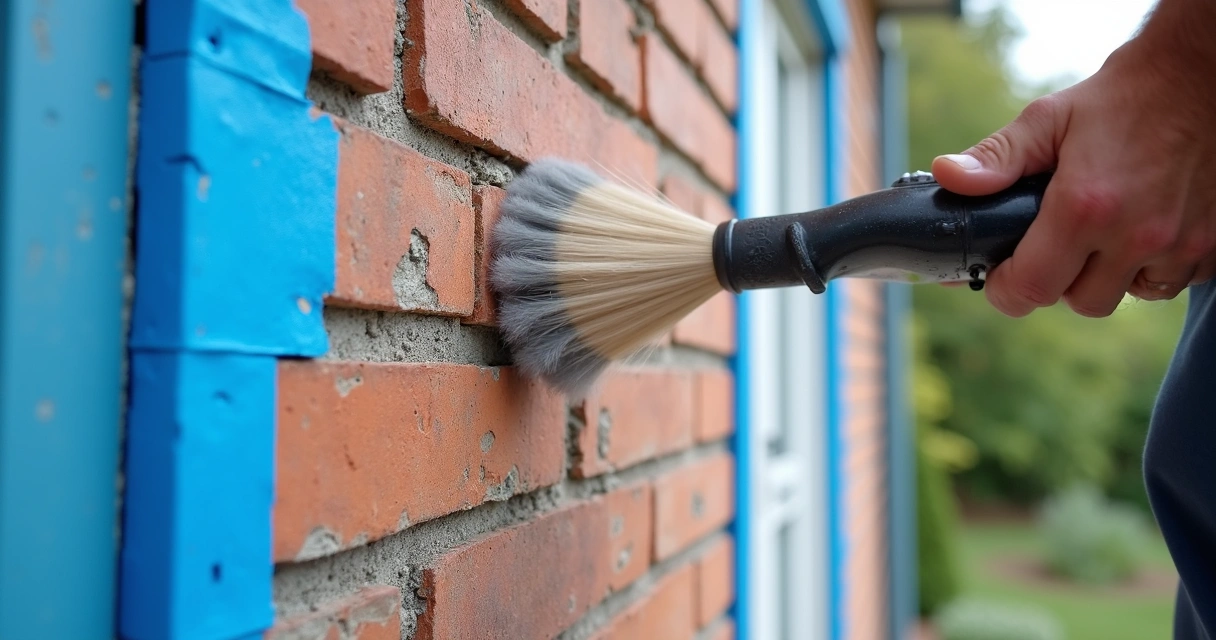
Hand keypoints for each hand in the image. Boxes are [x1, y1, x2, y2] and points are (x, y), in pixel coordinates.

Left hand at [930, 0, 1215, 317]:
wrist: (1202, 77)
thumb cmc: (1122, 98)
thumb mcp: (1047, 120)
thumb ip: (995, 158)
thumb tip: (948, 177)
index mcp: (1083, 208)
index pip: (1030, 290)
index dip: (1006, 290)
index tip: (1000, 274)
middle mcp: (1134, 235)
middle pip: (1079, 302)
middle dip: (1057, 281)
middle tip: (1054, 246)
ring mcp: (1179, 245)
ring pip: (1124, 297)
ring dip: (1105, 277)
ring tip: (1099, 235)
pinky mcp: (1210, 247)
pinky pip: (1166, 284)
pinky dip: (1148, 269)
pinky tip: (1140, 231)